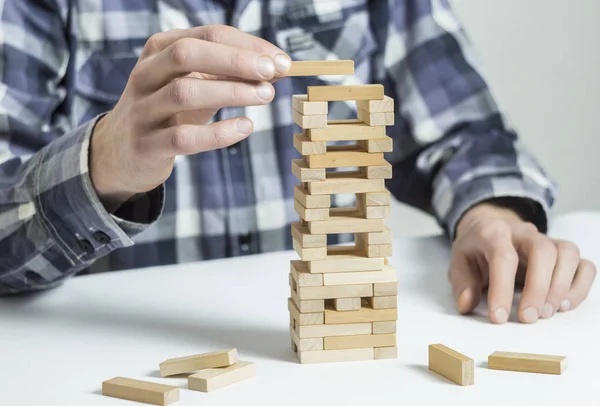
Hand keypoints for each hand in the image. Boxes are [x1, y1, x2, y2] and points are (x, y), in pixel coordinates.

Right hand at [89, 25, 290, 210]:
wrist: (120, 153)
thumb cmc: (167, 111)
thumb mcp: (193, 84)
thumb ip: (229, 73)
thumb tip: (277, 67)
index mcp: (159, 51)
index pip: (207, 35)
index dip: (247, 45)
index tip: (280, 61)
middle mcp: (146, 75)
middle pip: (187, 54)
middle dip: (234, 60)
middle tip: (270, 72)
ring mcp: (143, 111)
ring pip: (184, 92)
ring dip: (231, 92)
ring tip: (265, 96)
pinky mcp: (147, 145)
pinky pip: (183, 137)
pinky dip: (218, 133)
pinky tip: (245, 127)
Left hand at [449, 201, 596, 323]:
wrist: (489, 228)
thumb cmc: (475, 249)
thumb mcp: (459, 262)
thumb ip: (462, 283)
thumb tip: (466, 305)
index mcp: (494, 232)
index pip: (503, 257)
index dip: (501, 289)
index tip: (498, 317)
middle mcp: (525, 232)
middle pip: (543, 251)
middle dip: (538, 288)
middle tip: (528, 318)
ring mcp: (548, 239)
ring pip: (567, 253)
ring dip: (561, 287)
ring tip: (545, 314)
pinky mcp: (563, 252)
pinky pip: (583, 265)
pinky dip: (580, 286)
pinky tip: (564, 305)